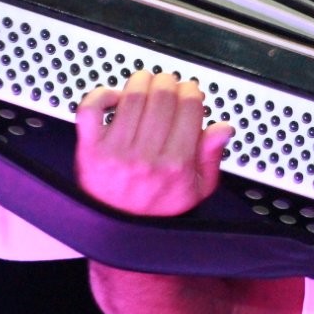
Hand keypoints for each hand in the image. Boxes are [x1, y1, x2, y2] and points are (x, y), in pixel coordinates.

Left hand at [75, 70, 233, 215]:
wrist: (121, 232)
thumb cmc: (158, 211)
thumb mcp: (197, 190)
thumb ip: (211, 157)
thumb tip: (222, 128)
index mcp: (176, 164)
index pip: (189, 107)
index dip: (191, 91)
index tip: (189, 91)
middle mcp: (146, 156)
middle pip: (162, 96)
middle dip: (168, 82)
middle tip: (168, 84)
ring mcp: (116, 151)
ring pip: (132, 97)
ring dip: (141, 81)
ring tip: (145, 83)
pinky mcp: (91, 149)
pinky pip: (92, 110)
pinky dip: (102, 95)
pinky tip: (115, 97)